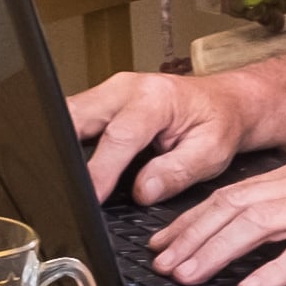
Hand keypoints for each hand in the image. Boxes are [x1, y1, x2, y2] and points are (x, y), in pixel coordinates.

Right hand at [70, 71, 257, 206]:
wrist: (223, 102)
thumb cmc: (218, 123)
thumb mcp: (211, 153)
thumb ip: (176, 173)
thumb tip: (143, 191)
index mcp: (156, 98)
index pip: (119, 137)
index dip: (101, 171)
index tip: (90, 197)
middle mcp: (127, 88)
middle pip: (78, 116)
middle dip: (65, 151)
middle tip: (65, 189)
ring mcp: (110, 91)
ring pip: (70, 114)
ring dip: (63, 145)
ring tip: (66, 181)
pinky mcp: (103, 101)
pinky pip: (75, 117)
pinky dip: (68, 141)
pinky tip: (72, 165)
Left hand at [148, 158, 285, 285]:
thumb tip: (259, 246)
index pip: (234, 194)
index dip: (193, 218)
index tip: (166, 241)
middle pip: (233, 206)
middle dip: (191, 235)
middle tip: (162, 264)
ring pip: (255, 225)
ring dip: (215, 252)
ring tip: (188, 276)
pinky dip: (269, 272)